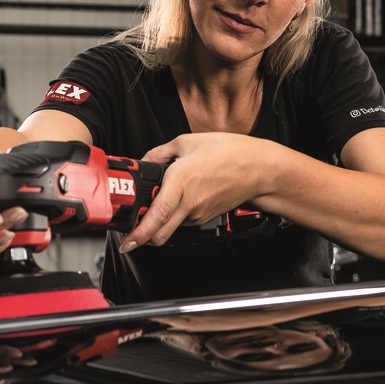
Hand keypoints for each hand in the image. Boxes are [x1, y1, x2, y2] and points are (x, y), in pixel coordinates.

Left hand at [123, 132, 282, 249]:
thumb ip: (160, 153)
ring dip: (158, 224)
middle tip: (129, 235)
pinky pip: (183, 221)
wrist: (259, 168)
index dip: (138, 233)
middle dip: (141, 239)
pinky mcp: (206, 217)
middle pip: (159, 234)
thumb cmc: (230, 152)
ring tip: (155, 206)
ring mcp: (198, 213)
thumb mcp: (188, 142)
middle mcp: (188, 202)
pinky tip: (176, 201)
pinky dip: (174, 217)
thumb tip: (145, 161)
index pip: (156, 216)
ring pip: (170, 228)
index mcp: (180, 180)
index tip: (125, 241)